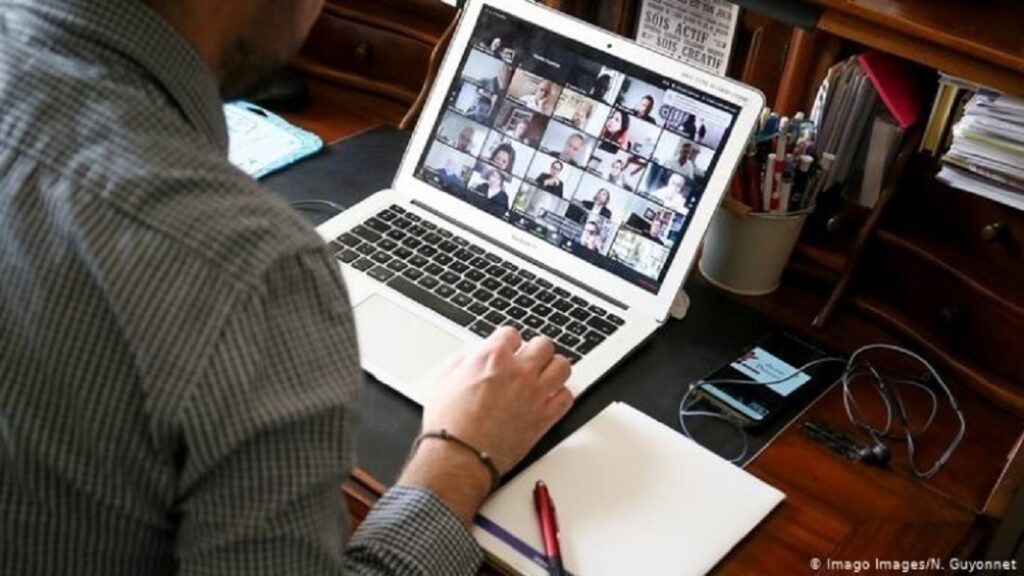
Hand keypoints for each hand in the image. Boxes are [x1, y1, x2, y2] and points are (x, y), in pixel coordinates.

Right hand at [425, 327, 571, 473]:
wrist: (459, 457)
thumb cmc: (448, 425)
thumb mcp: (444, 381)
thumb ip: (464, 363)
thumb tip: (473, 358)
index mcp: (492, 357)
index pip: (512, 333)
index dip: (509, 342)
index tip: (509, 350)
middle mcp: (518, 372)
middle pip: (543, 344)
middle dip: (535, 351)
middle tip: (528, 361)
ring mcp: (535, 394)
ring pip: (562, 366)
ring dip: (553, 369)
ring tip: (544, 376)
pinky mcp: (544, 418)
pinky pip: (566, 397)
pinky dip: (560, 396)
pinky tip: (549, 399)